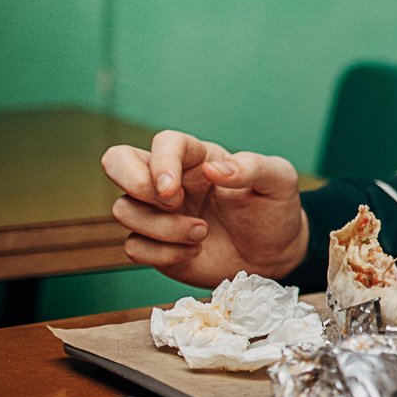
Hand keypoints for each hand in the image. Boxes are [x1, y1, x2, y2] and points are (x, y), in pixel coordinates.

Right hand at [100, 131, 308, 287]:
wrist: (273, 253)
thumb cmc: (274, 210)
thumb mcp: (279, 182)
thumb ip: (253, 168)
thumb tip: (213, 170)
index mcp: (198, 157)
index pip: (164, 142)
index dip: (160, 163)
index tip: (174, 192)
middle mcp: (171, 180)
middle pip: (117, 161)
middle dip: (133, 183)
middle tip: (172, 204)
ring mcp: (158, 211)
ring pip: (123, 209)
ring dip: (161, 228)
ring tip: (202, 234)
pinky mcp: (154, 243)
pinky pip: (133, 246)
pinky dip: (162, 254)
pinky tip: (193, 252)